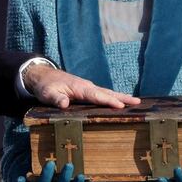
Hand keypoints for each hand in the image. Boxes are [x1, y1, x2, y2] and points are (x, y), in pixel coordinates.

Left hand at [24, 64, 140, 108]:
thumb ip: (56, 98)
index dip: (108, 101)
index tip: (121, 106)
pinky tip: (120, 102)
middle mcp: (87, 86)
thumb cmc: (46, 86)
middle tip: (138, 102)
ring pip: (107, 93)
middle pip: (107, 93)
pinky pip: (102, 94)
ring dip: (120, 97)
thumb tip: (64, 104)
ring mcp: (88, 88)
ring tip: (135, 102)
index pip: (96, 95)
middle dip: (122, 98)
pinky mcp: (86, 91)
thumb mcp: (48, 94)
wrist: (44, 76)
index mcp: (79, 88)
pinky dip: (113, 97)